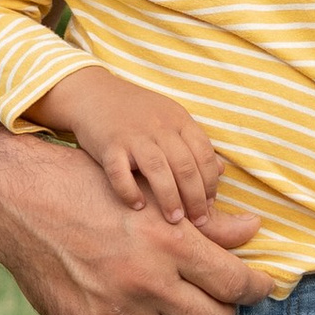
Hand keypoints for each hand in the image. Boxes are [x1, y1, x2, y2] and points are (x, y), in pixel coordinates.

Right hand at [0, 119, 262, 314]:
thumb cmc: (90, 189)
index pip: (235, 283)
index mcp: (168, 242)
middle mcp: (146, 281)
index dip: (256, 288)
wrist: (20, 201)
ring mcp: (116, 311)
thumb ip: (207, 224)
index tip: (259, 287)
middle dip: (221, 312)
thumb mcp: (151, 196)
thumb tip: (255, 228)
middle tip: (213, 298)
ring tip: (177, 309)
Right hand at [37, 64, 226, 224]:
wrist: (93, 93)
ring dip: (169, 198)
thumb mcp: (171, 119)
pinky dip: (129, 191)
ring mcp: (133, 135)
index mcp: (178, 120)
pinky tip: (138, 206)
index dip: (210, 182)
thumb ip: (194, 144)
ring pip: (158, 170)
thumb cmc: (136, 112)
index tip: (211, 204)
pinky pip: (120, 172)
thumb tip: (221, 171)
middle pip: (185, 166)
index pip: (204, 154)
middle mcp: (159, 127)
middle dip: (195, 198)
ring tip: (176, 220)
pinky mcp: (109, 144)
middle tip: (200, 221)